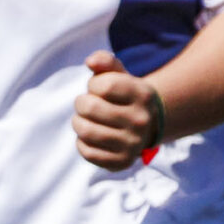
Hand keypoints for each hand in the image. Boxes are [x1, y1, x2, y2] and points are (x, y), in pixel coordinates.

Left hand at [73, 51, 165, 170]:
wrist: (145, 126)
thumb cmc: (123, 96)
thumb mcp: (119, 76)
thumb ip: (105, 62)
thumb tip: (91, 61)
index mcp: (143, 95)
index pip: (101, 85)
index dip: (92, 85)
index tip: (98, 89)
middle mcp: (142, 121)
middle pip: (89, 108)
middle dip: (81, 103)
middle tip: (86, 105)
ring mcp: (133, 144)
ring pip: (85, 131)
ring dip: (78, 122)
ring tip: (86, 119)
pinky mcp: (121, 162)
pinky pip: (86, 151)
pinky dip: (82, 142)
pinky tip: (92, 137)